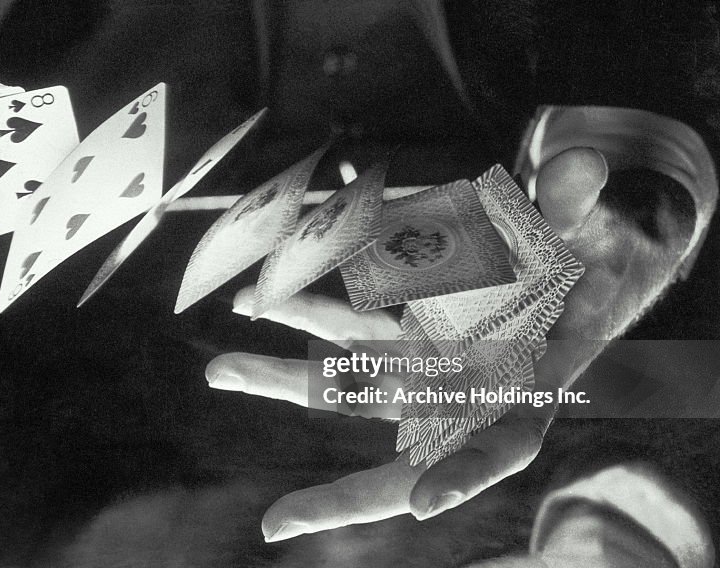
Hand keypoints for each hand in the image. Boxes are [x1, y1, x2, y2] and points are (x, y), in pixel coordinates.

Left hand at [207, 147, 662, 541]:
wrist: (570, 258)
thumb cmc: (596, 262)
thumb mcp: (599, 233)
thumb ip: (579, 205)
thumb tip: (577, 163)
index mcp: (528, 388)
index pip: (503, 449)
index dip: (466, 476)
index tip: (422, 503)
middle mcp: (463, 387)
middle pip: (389, 424)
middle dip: (313, 421)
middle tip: (257, 461)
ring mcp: (423, 360)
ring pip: (347, 370)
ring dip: (286, 359)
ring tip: (227, 352)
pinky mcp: (398, 328)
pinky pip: (346, 320)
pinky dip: (306, 303)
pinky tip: (262, 289)